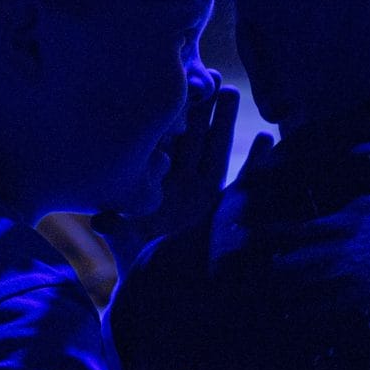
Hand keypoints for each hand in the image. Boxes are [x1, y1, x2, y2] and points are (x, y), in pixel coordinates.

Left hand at [94, 76, 257, 280]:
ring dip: (223, 122)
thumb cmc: (142, 265)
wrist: (164, 293)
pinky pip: (244, 179)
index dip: (166, 120)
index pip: (161, 144)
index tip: (170, 94)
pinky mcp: (226, 207)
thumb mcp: (129, 246)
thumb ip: (119, 231)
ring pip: (215, 148)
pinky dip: (256, 161)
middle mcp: (179, 182)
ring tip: (231, 91)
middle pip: (190, 137)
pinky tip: (267, 138)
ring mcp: (204, 192)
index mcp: (154, 183)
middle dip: (198, 108)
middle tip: (205, 76)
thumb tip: (102, 222)